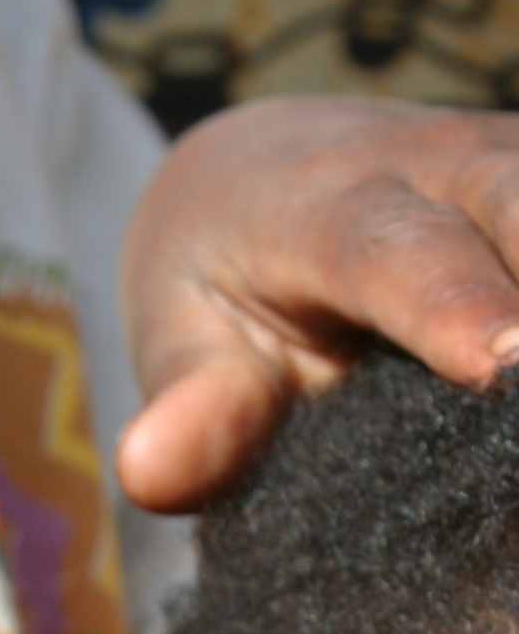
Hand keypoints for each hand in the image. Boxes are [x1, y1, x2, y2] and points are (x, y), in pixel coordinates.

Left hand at [117, 101, 518, 512]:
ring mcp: (515, 175)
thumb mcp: (183, 341)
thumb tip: (150, 468)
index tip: (504, 363)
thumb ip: (189, 406)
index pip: (394, 248)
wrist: (262, 183)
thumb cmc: (221, 288)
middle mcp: (441, 164)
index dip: (454, 300)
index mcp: (326, 201)